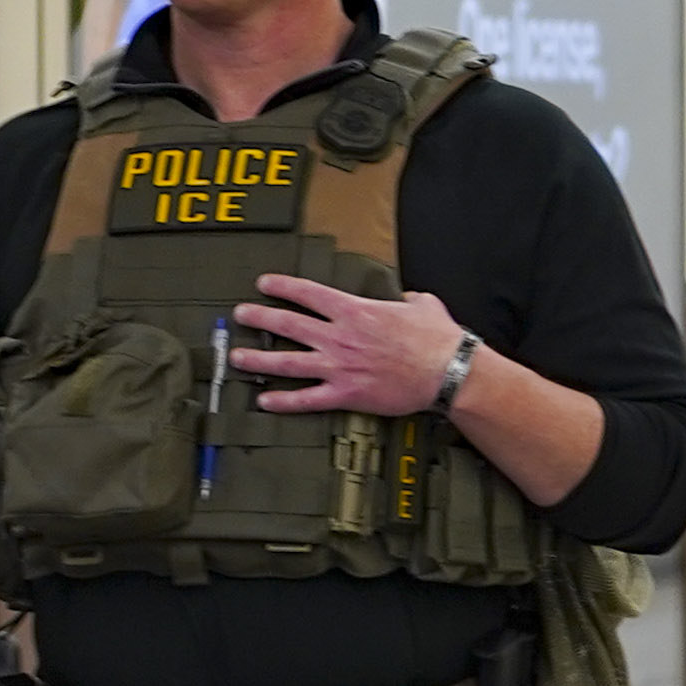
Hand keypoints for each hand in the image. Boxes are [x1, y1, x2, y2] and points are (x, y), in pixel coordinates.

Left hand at [235, 275, 467, 414]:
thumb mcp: (425, 306)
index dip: (282, 286)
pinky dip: (284, 401)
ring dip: (258, 358)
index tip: (264, 283)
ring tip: (237, 357)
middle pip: (288, 324)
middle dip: (260, 317)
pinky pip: (307, 399)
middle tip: (241, 315)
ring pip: (287, 361)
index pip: (308, 294)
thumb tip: (407, 298)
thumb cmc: (438, 340)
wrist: (448, 372)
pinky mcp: (346, 394)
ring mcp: (339, 367)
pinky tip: (265, 400)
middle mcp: (339, 337)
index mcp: (356, 312)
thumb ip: (409, 300)